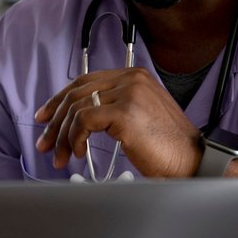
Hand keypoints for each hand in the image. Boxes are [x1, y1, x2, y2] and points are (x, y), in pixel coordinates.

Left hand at [34, 68, 202, 178]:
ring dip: (62, 136)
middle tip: (45, 142)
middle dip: (55, 121)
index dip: (60, 99)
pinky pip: (83, 121)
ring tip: (61, 156)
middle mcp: (131, 79)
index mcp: (134, 76)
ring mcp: (128, 93)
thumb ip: (114, 107)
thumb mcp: (140, 116)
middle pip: (76, 93)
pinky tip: (79, 152)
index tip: (46, 117)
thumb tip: (79, 119)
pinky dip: (75, 139)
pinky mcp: (124, 112)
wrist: (192, 161)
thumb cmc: (169, 147)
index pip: (86, 81)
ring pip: (76, 109)